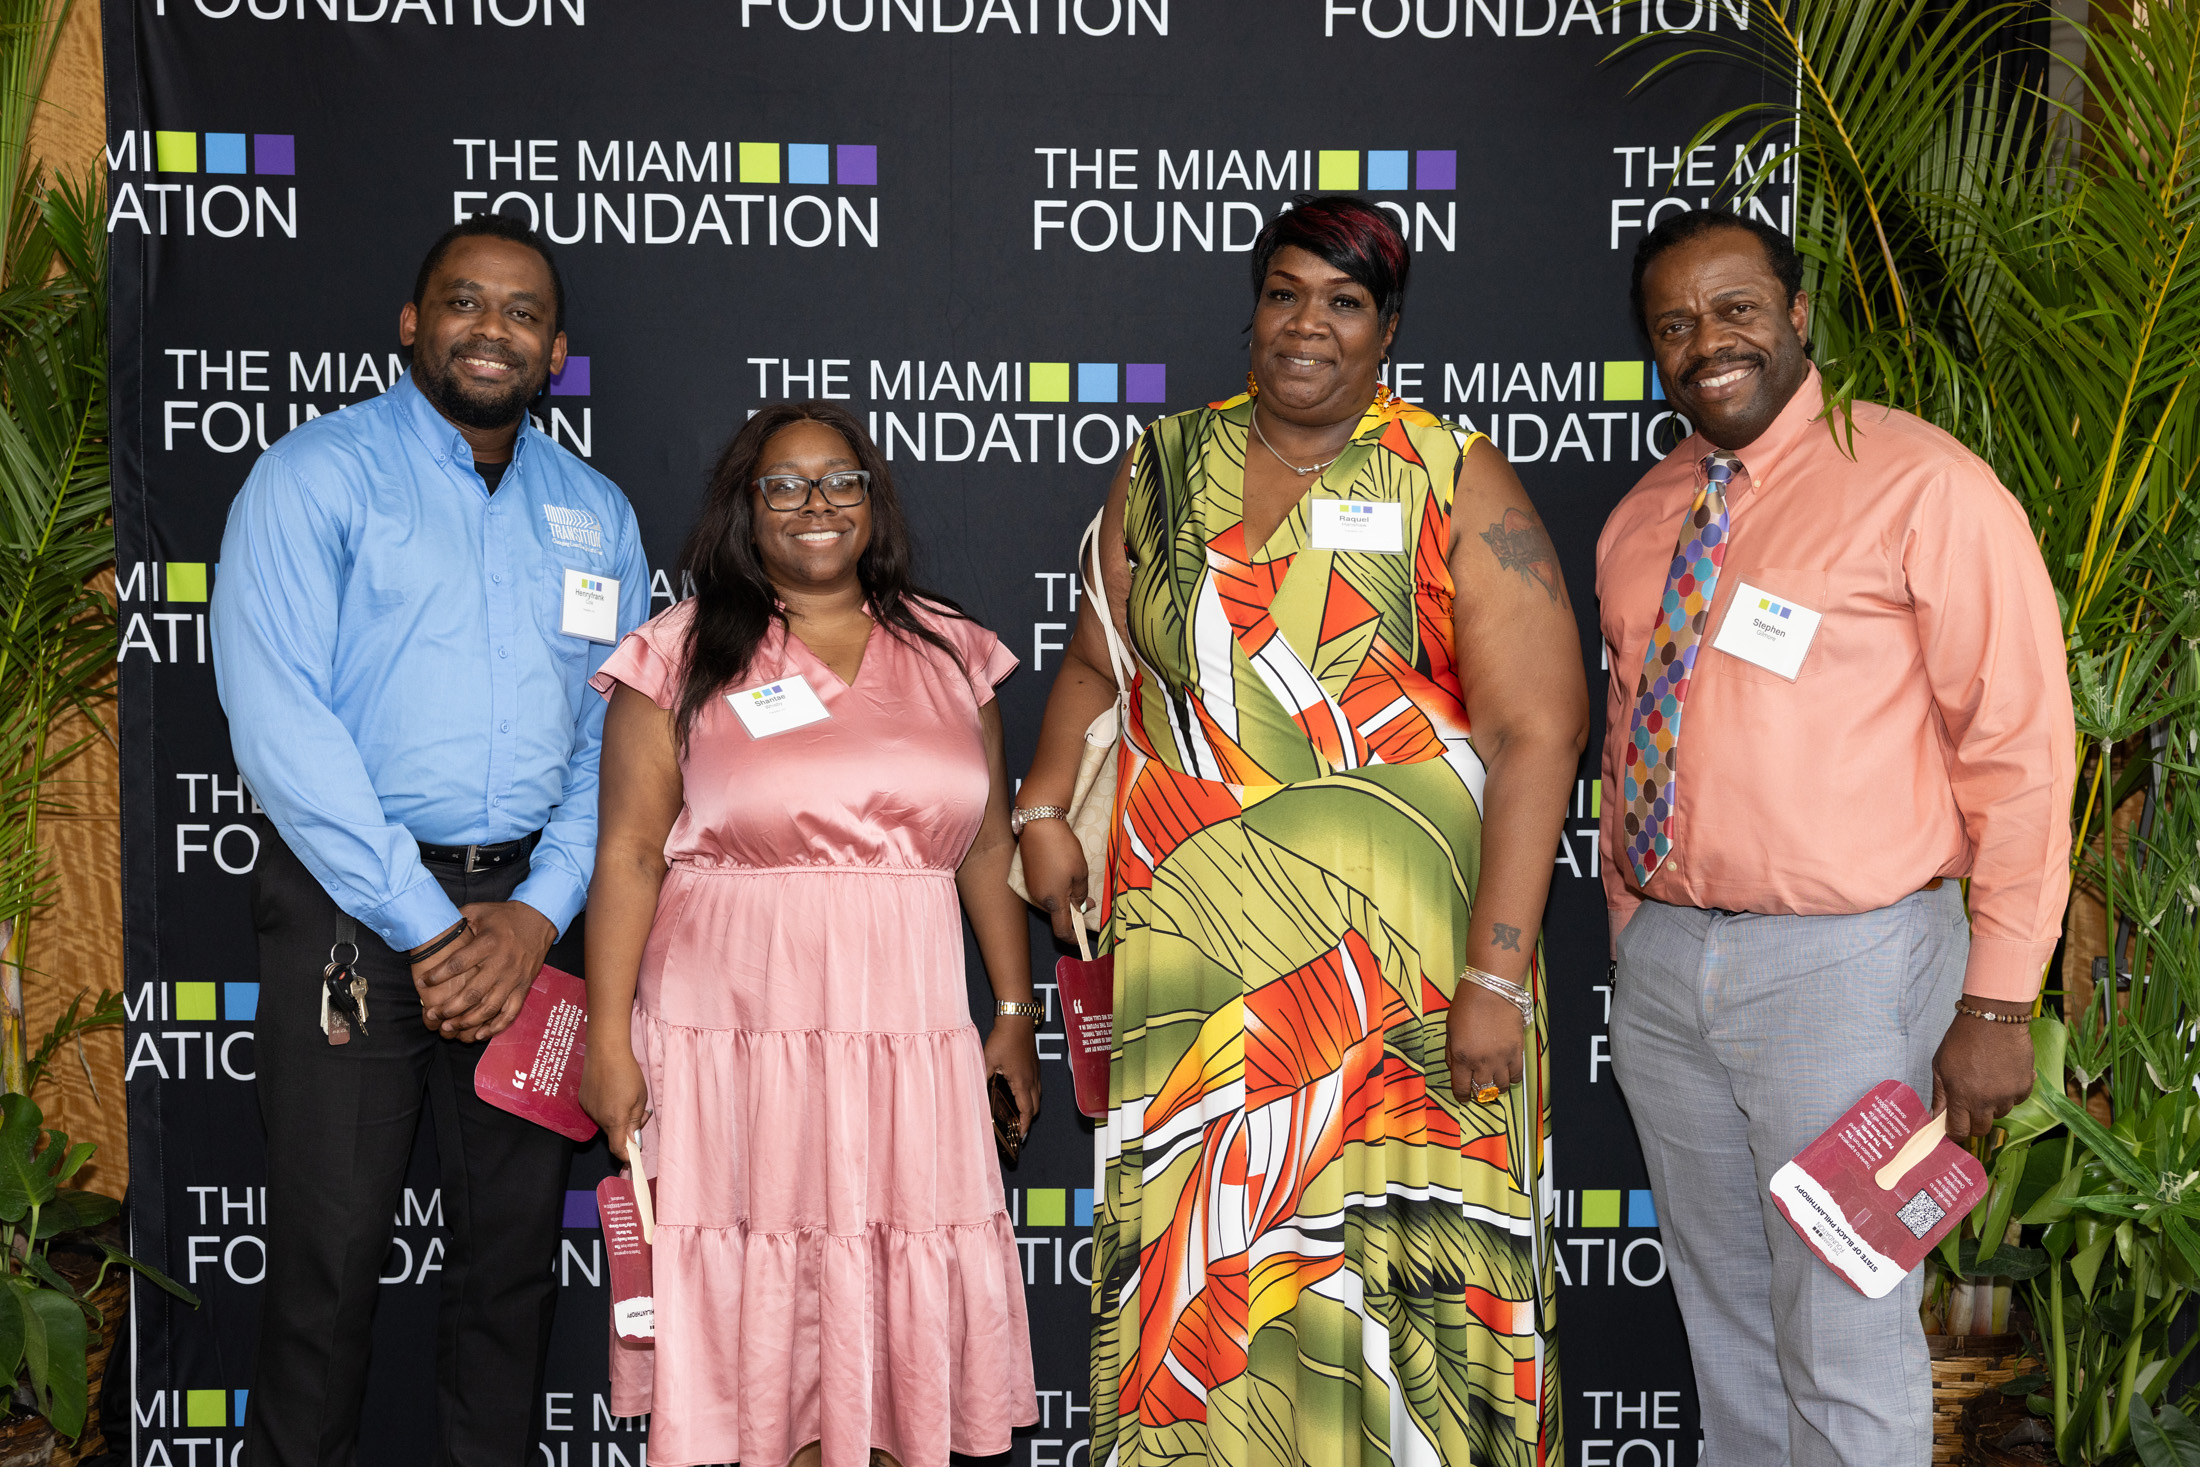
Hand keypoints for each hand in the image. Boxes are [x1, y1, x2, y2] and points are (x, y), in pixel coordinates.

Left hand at [414, 900, 556, 1041]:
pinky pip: (511, 1012)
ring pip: (490, 1007)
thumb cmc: (505, 915)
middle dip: (451, 1008)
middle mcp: (501, 963)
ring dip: (469, 1021)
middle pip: (473, 992)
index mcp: (488, 943)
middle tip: (434, 1015)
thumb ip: (457, 918)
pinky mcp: (524, 987)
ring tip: (450, 1027)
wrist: (539, 918)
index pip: (458, 964)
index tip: (422, 981)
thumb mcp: (479, 910)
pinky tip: (480, 1035)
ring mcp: (514, 978)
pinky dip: (496, 1026)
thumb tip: (433, 923)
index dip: (438, 975)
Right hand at [580, 1046, 651, 1164]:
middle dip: (627, 1130)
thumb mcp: (639, 1098)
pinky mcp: (583, 1099)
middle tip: (641, 1115)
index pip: (618, 1148)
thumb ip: (635, 1121)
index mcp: (614, 1120)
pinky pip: (597, 1110)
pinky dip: (607, 1107)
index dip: (625, 1157)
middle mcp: (598, 1118)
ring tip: (626, 1097)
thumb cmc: (627, 1072)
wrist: (605, 1051)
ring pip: (605, 1121)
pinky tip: (613, 1091)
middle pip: (613, 1134)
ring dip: (617, 1117)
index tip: (633, 1160)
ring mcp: (589, 1108)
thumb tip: (634, 1140)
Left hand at [984, 1015, 1041, 1135]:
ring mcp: (1036, 1071)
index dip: (1024, 1126)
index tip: (1020, 1136)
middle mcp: (1032, 1079)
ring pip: (1038, 1096)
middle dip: (1028, 1119)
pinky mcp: (1035, 1064)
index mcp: (1022, 1082)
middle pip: (1035, 1107)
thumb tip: (976, 1093)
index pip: (1026, 1111)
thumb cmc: (1003, 1039)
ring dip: (1030, 1107)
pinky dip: (1031, 1095)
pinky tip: (1019, 1092)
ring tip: (1018, 1113)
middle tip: (1016, 1127)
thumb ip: (982, 1078)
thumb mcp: (987, 1060)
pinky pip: (1036, 1085)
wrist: (1017, 1019)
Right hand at [1018, 819, 1090, 941]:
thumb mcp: (1080, 873)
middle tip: (1089, 900)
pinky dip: (1056, 888)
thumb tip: (1082, 907)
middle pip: (1057, 915)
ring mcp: (1031, 887)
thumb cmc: (1062, 849)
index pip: (1062, 930)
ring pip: (1051, 901)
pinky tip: (1064, 873)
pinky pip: (1045, 889)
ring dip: (1065, 899)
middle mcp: (1038, 898)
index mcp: (1053, 902)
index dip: (1073, 938)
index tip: (1082, 940)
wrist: (1039, 824)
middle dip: (1073, 913)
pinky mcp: (1029, 875)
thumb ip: (1081, 894)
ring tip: (1077, 881)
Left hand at [1446, 983, 1526, 1102]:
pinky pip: (1516, 1075)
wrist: (1491, 989)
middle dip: (1478, 1093)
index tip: (1463, 1097)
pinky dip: (1511, 1079)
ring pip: (1500, 1087)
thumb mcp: (1449, 1029)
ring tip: (1493, 1081)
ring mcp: (1500, 1058)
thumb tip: (1455, 1068)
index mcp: (1461, 1056)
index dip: (1462, 1096)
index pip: (1461, 1088)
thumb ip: (1451, 1052)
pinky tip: (1507, 1074)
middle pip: (1482, 1090)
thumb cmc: (1467, 1004)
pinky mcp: (1516, 1051)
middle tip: (1478, 1089)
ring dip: (1495, 1087)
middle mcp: (1481, 1061)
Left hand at [1932, 999, 2036, 1138]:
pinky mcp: (2025, 1087)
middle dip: (1974, 1123)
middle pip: (1982, 1129)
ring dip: (1993, 1106)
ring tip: (1986, 1083)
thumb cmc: (1962, 1039)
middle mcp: (1985, 1101)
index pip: (1959, 1131)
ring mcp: (2007, 1096)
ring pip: (2000, 1114)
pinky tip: (2003, 1076)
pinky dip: (2010, 1093)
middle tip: (1971, 1108)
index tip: (1955, 1127)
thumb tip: (1936, 1116)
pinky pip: (2017, 1100)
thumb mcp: (1940, 1065)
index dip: (1956, 1132)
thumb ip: (1940, 1094)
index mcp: (1961, 1097)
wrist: (1993, 1020)